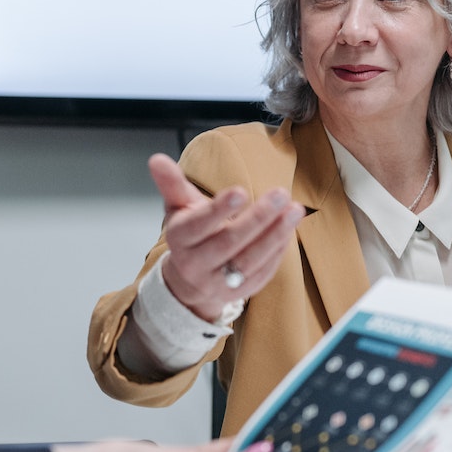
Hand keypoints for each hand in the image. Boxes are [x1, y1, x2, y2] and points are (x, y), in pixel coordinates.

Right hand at [148, 153, 304, 322]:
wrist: (189, 281)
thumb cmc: (189, 235)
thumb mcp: (177, 208)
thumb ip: (171, 183)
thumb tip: (156, 159)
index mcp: (180, 239)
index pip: (198, 225)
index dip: (219, 210)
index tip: (241, 191)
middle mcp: (196, 264)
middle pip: (229, 242)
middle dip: (257, 218)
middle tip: (281, 194)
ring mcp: (219, 282)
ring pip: (249, 260)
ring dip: (275, 235)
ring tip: (295, 210)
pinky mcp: (239, 292)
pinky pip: (262, 272)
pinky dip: (278, 251)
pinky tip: (289, 229)